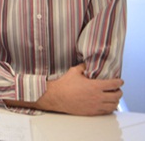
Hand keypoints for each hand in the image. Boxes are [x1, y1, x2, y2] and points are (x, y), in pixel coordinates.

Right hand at [8, 63, 122, 114]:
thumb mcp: (74, 71)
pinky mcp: (92, 112)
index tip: (120, 81)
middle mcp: (98, 97)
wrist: (56, 97)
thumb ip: (84, 67)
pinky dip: (109, 108)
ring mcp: (95, 106)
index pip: (114, 84)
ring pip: (113, 105)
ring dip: (115, 101)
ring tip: (113, 97)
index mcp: (95, 86)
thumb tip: (88, 63)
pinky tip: (107, 105)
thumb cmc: (64, 84)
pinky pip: (106, 112)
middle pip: (117, 96)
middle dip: (119, 92)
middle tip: (117, 89)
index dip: (119, 82)